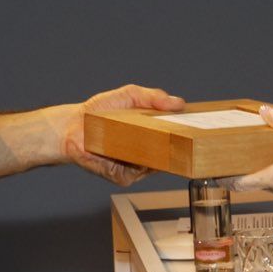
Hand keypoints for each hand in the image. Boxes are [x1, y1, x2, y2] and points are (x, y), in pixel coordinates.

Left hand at [59, 84, 184, 184]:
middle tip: (188, 138)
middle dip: (180, 149)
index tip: (199, 129)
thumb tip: (178, 102)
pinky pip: (137, 172)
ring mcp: (135, 166)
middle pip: (171, 156)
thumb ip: (153, 97)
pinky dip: (138, 163)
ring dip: (159, 156)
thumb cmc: (99, 110)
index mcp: (150, 134)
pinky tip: (134, 151)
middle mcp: (146, 152)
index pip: (176, 138)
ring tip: (158, 140)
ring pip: (156, 166)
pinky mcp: (122, 176)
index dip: (188, 135)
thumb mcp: (130, 95)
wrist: (72, 126)